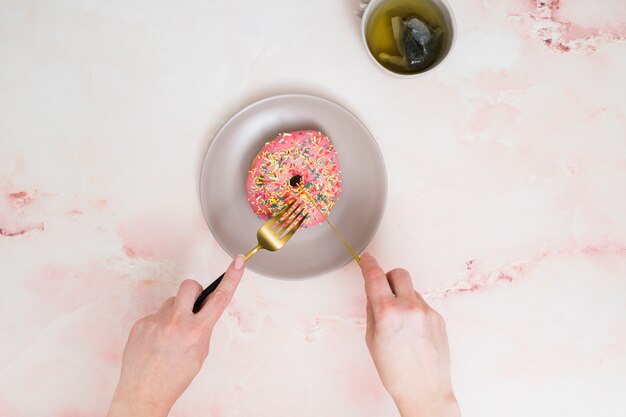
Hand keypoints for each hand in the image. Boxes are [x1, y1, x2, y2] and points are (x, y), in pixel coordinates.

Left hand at [107, 255, 244, 416]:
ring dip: (174, 313)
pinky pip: (155, 315)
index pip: (220, 298)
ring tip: (170, 335)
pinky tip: (157, 342)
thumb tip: (202, 308)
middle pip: (190, 286)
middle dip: (195, 292)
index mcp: (196, 332)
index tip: (238, 261)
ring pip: (171, 302)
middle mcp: (176, 323)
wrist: (144, 393)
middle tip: (193, 306)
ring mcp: (156, 322)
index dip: (232, 277)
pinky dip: (159, 325)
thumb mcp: (200, 352)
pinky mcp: (141, 323)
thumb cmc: (175, 377)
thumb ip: (203, 327)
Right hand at [360, 253, 459, 416]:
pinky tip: (413, 333)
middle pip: (399, 273)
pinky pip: (422, 306)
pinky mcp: (439, 318)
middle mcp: (409, 307)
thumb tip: (373, 292)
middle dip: (389, 277)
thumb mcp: (372, 340)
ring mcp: (427, 312)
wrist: (425, 391)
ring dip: (403, 298)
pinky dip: (415, 312)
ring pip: (412, 291)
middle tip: (385, 290)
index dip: (368, 264)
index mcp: (387, 313)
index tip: (366, 259)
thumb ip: (372, 311)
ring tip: (400, 325)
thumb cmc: (395, 372)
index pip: (375, 276)